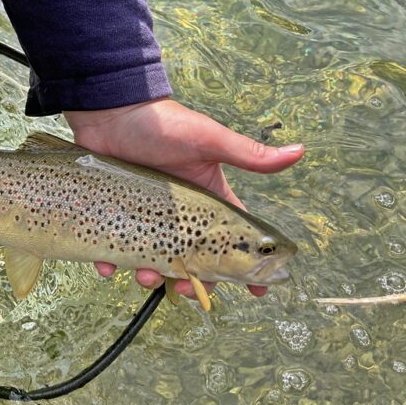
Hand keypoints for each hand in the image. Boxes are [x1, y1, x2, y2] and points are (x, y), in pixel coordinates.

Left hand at [64, 97, 303, 298]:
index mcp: (205, 200)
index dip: (243, 266)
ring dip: (151, 276)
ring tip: (145, 275)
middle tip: (187, 290)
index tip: (257, 292)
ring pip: (153, 260)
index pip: (231, 240)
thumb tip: (299, 152)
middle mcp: (178, 214)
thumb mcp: (208, 140)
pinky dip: (109, 262)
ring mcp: (145, 217)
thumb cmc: (163, 124)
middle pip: (191, 261)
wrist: (112, 112)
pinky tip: (106, 265)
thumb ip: (248, 154)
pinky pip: (113, 248)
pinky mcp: (116, 216)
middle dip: (191, 282)